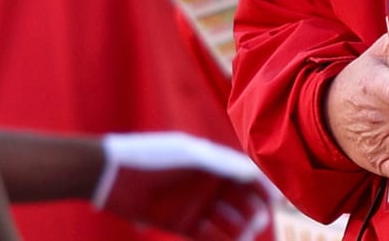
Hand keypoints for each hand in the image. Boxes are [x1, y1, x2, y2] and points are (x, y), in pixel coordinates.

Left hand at [93, 132, 273, 240]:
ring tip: (244, 237)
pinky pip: (206, 236)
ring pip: (226, 221)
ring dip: (238, 230)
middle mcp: (208, 184)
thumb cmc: (152, 156)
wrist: (110, 173)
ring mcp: (195, 204)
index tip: (278, 201)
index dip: (264, 188)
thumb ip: (222, 165)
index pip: (247, 176)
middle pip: (241, 201)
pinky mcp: (179, 223)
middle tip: (259, 223)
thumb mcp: (190, 156)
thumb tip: (254, 172)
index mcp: (215, 163)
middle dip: (253, 212)